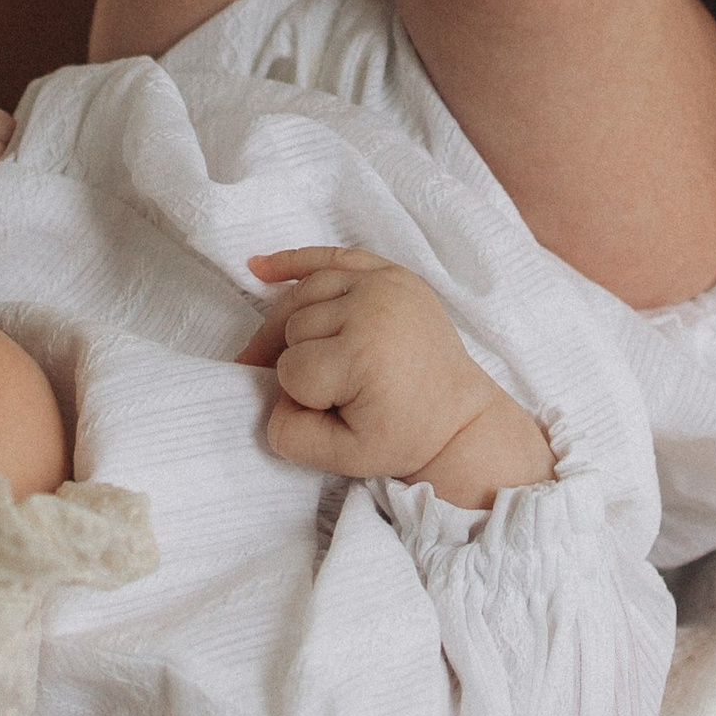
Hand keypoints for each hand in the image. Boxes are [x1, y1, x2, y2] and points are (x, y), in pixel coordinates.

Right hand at [239, 248, 555, 504]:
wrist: (457, 418)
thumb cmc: (402, 436)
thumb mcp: (342, 458)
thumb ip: (289, 433)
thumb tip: (266, 393)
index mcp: (362, 353)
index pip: (291, 371)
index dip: (301, 399)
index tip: (336, 412)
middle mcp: (372, 307)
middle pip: (292, 327)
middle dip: (296, 361)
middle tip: (319, 392)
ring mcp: (384, 283)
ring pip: (302, 294)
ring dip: (292, 326)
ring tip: (290, 354)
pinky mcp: (390, 273)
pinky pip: (331, 257)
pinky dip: (294, 261)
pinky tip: (258, 267)